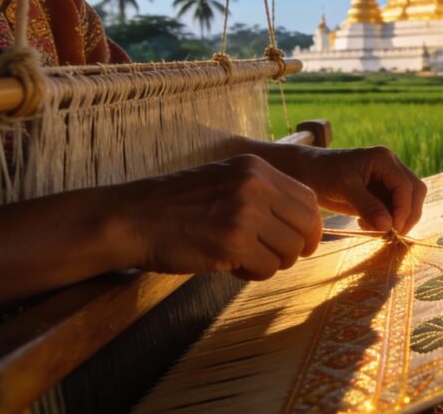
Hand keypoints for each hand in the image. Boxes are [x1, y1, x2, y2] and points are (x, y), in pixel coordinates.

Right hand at [112, 154, 321, 280]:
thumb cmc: (176, 206)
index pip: (308, 198)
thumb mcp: (225, 181)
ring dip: (270, 262)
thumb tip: (304, 222)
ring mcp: (244, 213)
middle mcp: (255, 185)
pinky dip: (252, 274)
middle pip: (307, 226)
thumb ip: (262, 194)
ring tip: (242, 257)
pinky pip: (266, 269)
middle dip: (296, 247)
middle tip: (273, 256)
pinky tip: (229, 265)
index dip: (310, 225)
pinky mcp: (232, 243)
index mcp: (255, 168)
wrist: (131, 219)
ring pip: (289, 251)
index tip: (303, 241)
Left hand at [279, 145, 426, 234]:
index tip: (394, 229)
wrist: (306, 173)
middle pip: (414, 192)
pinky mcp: (379, 193)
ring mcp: (386, 180)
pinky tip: (365, 223)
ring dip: (396, 219)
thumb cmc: (323, 173)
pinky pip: (392, 209)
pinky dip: (385, 220)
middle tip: (393, 234)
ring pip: (406, 202)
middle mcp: (390, 168)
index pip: (406, 186)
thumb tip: (388, 227)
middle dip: (407, 214)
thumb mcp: (345, 188)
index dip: (404, 209)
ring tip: (373, 228)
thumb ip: (368, 206)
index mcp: (384, 159)